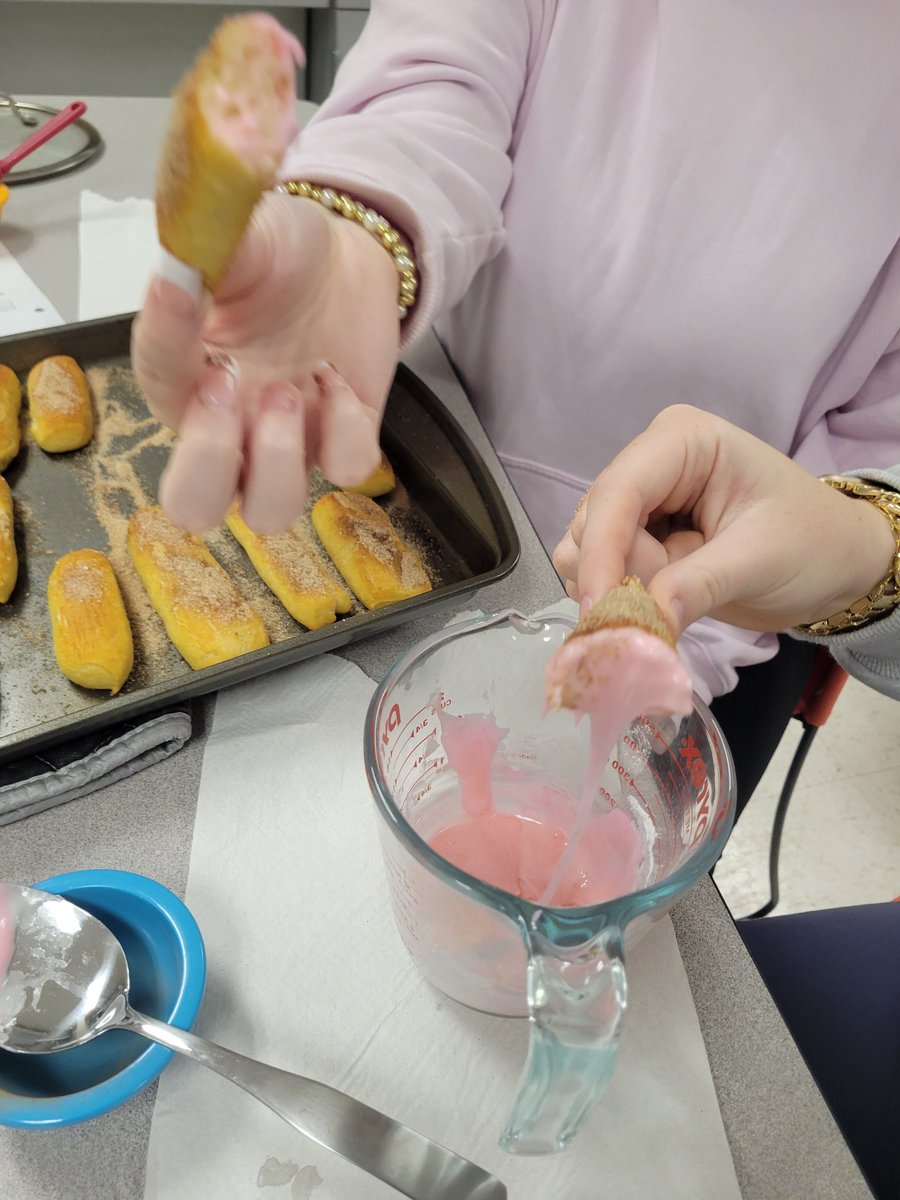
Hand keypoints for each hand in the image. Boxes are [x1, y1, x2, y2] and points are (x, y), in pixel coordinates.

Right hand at [131, 191, 399, 532]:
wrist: (342, 257)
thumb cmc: (273, 255)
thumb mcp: (234, 236)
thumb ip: (202, 249)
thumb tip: (177, 263)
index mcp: (181, 383)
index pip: (156, 388)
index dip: (167, 344)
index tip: (182, 290)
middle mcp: (227, 432)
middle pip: (193, 505)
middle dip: (208, 465)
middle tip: (229, 389)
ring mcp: (287, 445)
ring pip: (269, 512)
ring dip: (277, 460)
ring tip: (289, 389)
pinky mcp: (344, 439)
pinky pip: (345, 469)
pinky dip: (345, 431)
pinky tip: (334, 377)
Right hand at [552, 405, 895, 635]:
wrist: (836, 564)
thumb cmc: (814, 543)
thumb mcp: (762, 561)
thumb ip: (698, 586)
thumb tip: (644, 621)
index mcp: (683, 441)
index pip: (619, 491)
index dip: (601, 550)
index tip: (600, 607)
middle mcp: (650, 463)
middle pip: (593, 522)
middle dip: (618, 573)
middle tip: (666, 606)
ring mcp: (640, 502)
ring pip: (585, 550)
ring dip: (619, 588)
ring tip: (679, 597)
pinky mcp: (636, 538)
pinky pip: (598, 571)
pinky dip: (620, 597)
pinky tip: (663, 603)